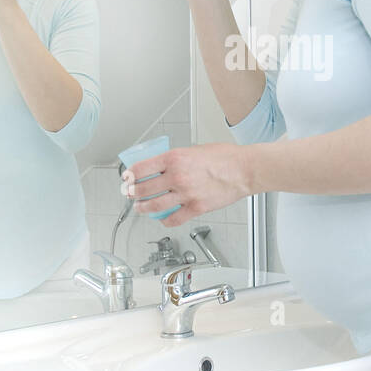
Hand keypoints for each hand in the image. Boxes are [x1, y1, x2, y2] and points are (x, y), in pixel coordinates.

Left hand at [121, 143, 251, 225]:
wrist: (244, 170)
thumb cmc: (225, 157)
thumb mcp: (194, 150)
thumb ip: (177, 159)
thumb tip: (164, 166)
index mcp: (175, 158)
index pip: (141, 168)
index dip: (130, 175)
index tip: (127, 178)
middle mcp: (177, 176)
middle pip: (144, 189)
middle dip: (133, 193)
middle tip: (130, 194)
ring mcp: (186, 193)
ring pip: (155, 206)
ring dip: (143, 208)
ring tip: (140, 208)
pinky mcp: (196, 207)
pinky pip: (174, 218)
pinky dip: (165, 221)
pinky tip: (163, 219)